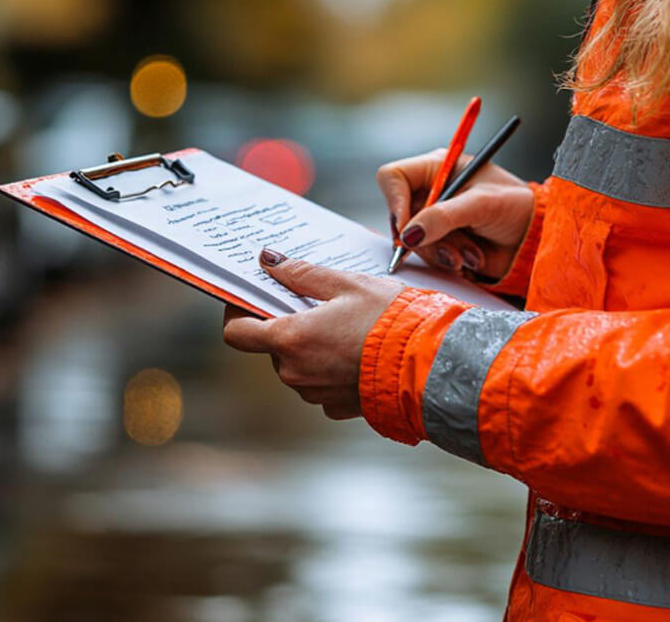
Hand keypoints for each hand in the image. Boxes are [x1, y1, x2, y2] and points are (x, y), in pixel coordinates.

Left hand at [222, 249, 404, 419]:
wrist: (432, 362)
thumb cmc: (392, 320)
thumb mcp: (347, 284)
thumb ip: (302, 274)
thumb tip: (271, 262)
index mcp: (290, 339)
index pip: (238, 333)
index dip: (237, 313)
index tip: (250, 298)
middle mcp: (295, 372)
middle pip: (271, 347)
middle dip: (287, 325)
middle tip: (316, 305)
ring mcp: (315, 393)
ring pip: (297, 366)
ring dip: (310, 347)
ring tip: (344, 326)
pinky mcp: (337, 407)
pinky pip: (321, 384)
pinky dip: (330, 368)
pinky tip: (355, 352)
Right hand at [378, 149, 533, 280]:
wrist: (535, 239)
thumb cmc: (516, 207)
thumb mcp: (481, 204)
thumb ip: (444, 217)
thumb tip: (408, 235)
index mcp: (438, 168)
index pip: (394, 177)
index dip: (394, 202)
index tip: (407, 229)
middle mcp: (431, 192)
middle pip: (400, 216)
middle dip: (426, 237)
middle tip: (449, 250)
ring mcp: (434, 220)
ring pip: (414, 241)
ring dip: (443, 252)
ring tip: (472, 254)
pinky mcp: (441, 243)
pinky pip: (428, 257)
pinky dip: (449, 262)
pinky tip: (472, 259)